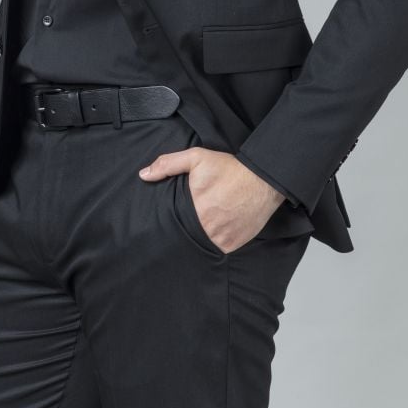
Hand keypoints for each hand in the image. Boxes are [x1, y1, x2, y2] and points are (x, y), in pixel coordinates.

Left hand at [138, 146, 284, 252]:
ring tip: (201, 226)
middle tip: (187, 221)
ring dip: (199, 238)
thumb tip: (143, 175)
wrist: (264, 180)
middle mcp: (206, 228)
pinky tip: (216, 230)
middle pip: (186, 235)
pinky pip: (217, 248)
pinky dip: (215, 242)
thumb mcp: (197, 158)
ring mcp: (220, 239)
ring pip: (201, 244)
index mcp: (193, 210)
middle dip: (184, 230)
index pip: (173, 223)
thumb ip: (168, 164)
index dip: (171, 221)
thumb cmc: (230, 169)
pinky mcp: (232, 245)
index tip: (172, 217)